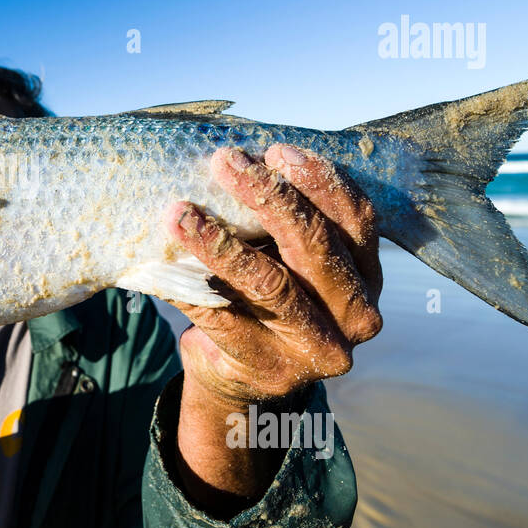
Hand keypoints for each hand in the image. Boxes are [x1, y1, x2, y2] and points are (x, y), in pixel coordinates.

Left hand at [164, 144, 382, 514]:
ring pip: (269, 284)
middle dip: (267, 197)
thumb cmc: (268, 297)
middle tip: (224, 162)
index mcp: (368, 275)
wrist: (243, 376)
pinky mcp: (270, 369)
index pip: (355, 220)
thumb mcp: (289, 258)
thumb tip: (239, 156)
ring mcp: (317, 349)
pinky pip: (224, 318)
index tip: (275, 151)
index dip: (317, 181)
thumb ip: (284, 218)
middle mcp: (357, 315)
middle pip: (314, 247)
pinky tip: (159, 264)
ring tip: (179, 213)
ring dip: (218, 243)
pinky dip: (188, 287)